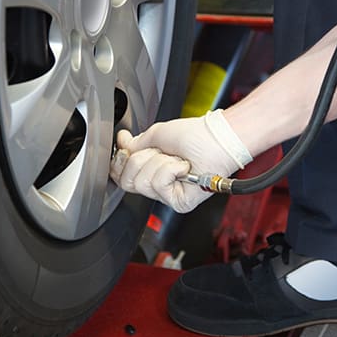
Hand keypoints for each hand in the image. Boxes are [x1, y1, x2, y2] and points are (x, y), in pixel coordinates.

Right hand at [109, 110, 251, 212]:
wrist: (216, 139)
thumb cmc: (196, 135)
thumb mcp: (157, 134)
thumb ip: (136, 143)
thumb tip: (123, 144)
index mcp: (151, 169)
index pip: (121, 176)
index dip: (120, 162)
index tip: (127, 148)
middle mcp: (158, 184)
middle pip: (127, 181)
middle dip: (142, 159)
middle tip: (162, 152)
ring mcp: (168, 194)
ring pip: (142, 183)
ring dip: (159, 163)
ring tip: (176, 159)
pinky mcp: (178, 202)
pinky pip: (158, 185)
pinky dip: (170, 169)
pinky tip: (183, 167)